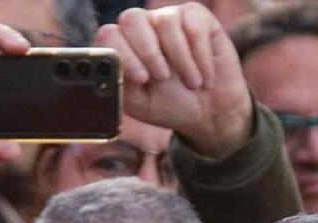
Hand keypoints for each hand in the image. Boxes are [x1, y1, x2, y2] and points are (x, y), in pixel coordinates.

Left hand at [96, 4, 253, 157]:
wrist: (209, 110)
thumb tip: (109, 68)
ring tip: (191, 83)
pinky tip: (205, 76)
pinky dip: (201, 57)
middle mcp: (142, 28)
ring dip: (180, 59)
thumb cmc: (171, 104)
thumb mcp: (139, 103)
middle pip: (132, 18)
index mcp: (123, 47)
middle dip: (148, 52)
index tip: (142, 79)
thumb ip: (120, 84)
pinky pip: (194, 27)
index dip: (124, 54)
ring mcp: (168, 18)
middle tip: (163, 78)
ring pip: (165, 22)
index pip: (109, 36)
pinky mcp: (196, 16)